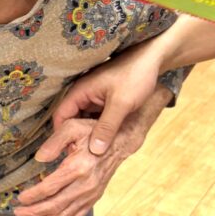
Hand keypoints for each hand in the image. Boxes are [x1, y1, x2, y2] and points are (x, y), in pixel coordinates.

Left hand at [18, 109, 154, 215]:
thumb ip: (54, 142)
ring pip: (64, 215)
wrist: (120, 142)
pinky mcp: (93, 199)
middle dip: (33, 213)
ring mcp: (90, 194)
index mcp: (78, 167)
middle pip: (55, 206)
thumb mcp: (73, 128)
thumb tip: (39, 158)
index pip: (50, 187)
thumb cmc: (93, 133)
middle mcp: (85, 185)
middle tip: (17, 214)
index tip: (19, 198)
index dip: (33, 195)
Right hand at [45, 46, 161, 154]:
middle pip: (72, 120)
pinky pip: (97, 118)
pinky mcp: (105, 100)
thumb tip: (94, 151)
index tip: (71, 153)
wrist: (154, 58)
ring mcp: (95, 97)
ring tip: (97, 152)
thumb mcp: (121, 104)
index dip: (62, 136)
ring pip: (85, 121)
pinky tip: (108, 139)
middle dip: (77, 137)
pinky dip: (101, 128)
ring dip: (90, 134)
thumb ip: (107, 127)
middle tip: (86, 157)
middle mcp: (83, 94)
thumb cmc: (136, 75)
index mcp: (80, 91)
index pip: (60, 117)